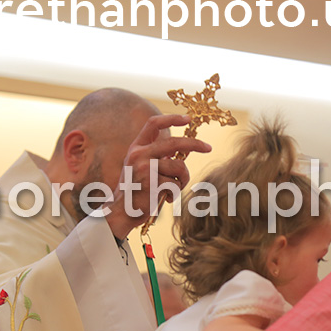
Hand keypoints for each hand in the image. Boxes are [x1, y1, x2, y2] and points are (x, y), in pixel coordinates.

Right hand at [105, 114, 210, 238]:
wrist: (122, 212)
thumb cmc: (136, 191)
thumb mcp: (142, 168)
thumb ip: (159, 157)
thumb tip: (186, 147)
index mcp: (136, 148)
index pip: (153, 124)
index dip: (171, 118)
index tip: (188, 118)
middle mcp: (139, 154)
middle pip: (174, 142)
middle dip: (195, 144)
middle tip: (208, 147)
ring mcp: (145, 168)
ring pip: (179, 167)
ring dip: (183, 180)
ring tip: (172, 190)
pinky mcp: (152, 182)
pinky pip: (176, 183)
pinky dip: (175, 193)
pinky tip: (165, 198)